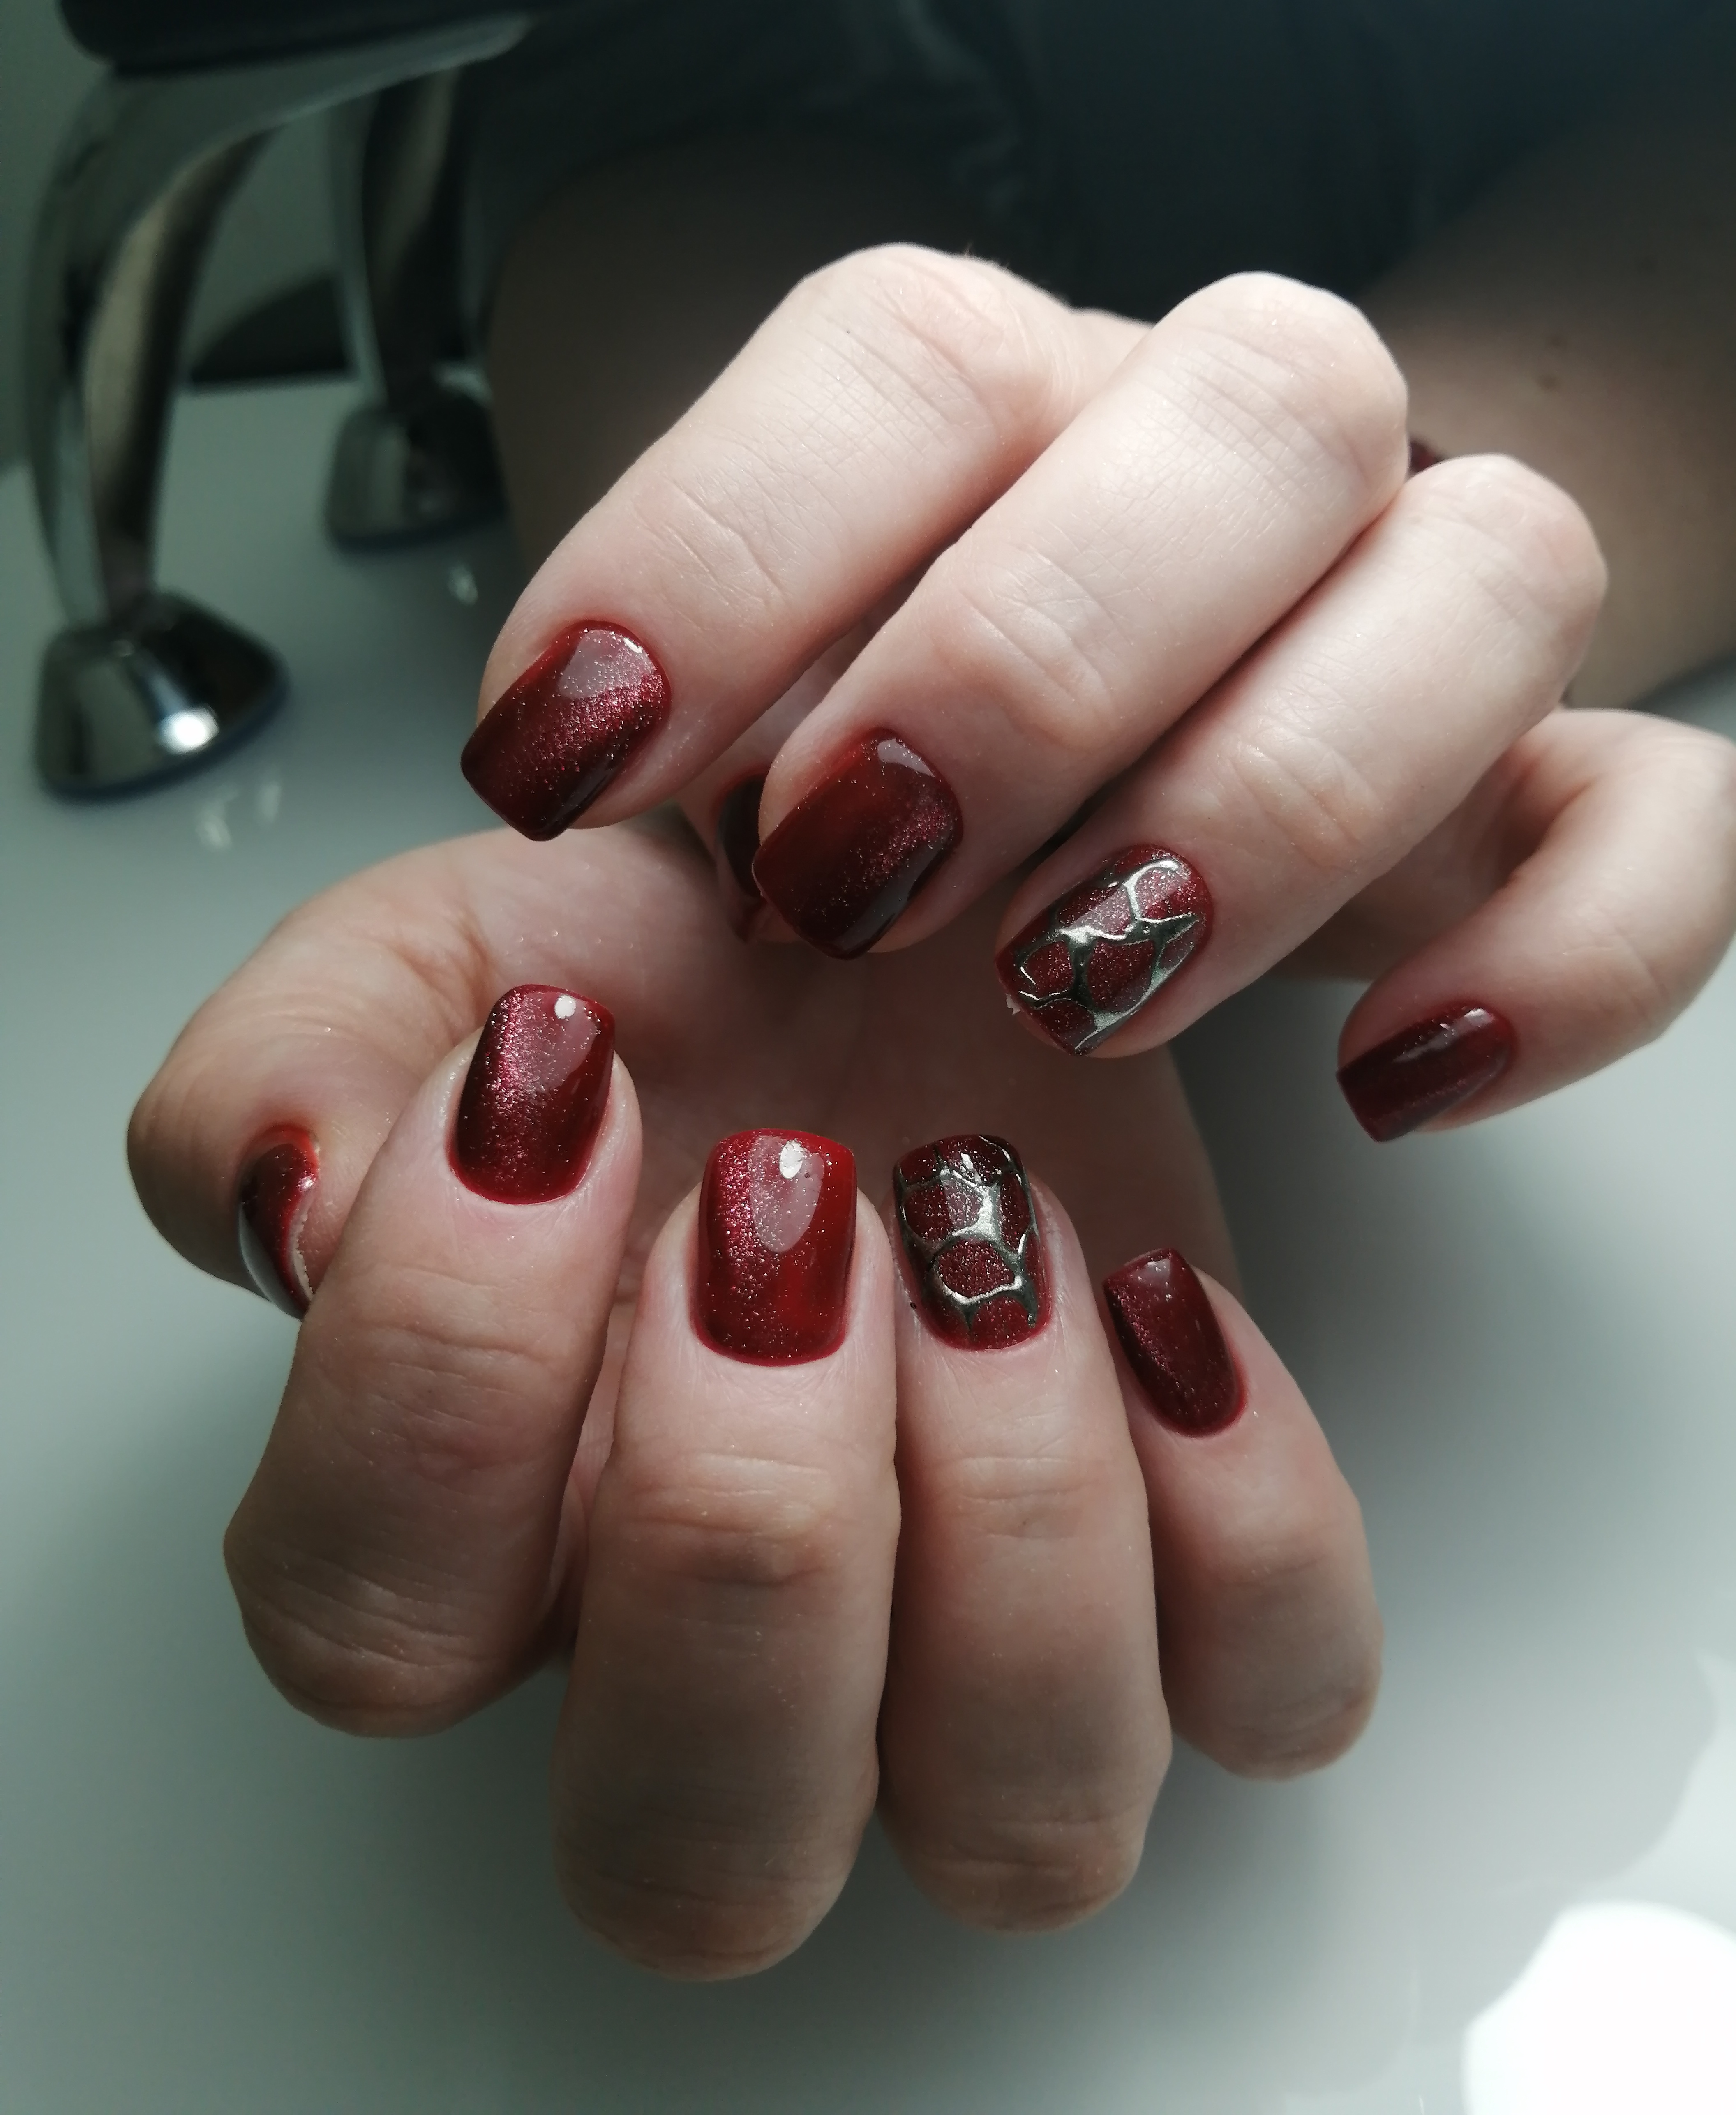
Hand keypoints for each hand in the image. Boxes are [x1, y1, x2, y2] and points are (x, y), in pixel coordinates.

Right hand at [129, 823, 1378, 1975]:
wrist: (889, 898)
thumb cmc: (660, 961)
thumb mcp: (425, 953)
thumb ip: (281, 1071)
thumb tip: (294, 1205)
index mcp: (482, 1527)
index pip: (380, 1628)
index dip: (449, 1364)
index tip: (557, 1080)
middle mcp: (719, 1651)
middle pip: (699, 1853)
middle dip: (748, 1520)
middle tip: (785, 1204)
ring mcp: (969, 1642)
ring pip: (1013, 1823)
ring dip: (1016, 1513)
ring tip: (991, 1222)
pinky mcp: (1187, 1566)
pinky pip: (1268, 1692)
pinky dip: (1251, 1515)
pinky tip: (1162, 1296)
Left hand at [464, 248, 1735, 1138]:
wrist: (1000, 814)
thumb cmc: (775, 842)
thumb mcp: (578, 889)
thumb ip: (407, 992)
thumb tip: (289, 1191)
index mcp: (967, 394)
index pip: (892, 356)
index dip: (722, 552)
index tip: (561, 769)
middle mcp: (1211, 447)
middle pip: (1244, 405)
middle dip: (1033, 657)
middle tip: (848, 882)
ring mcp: (1403, 609)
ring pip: (1485, 566)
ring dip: (1275, 791)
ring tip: (1073, 984)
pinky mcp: (1535, 799)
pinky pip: (1661, 817)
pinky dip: (1569, 948)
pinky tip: (1396, 1080)